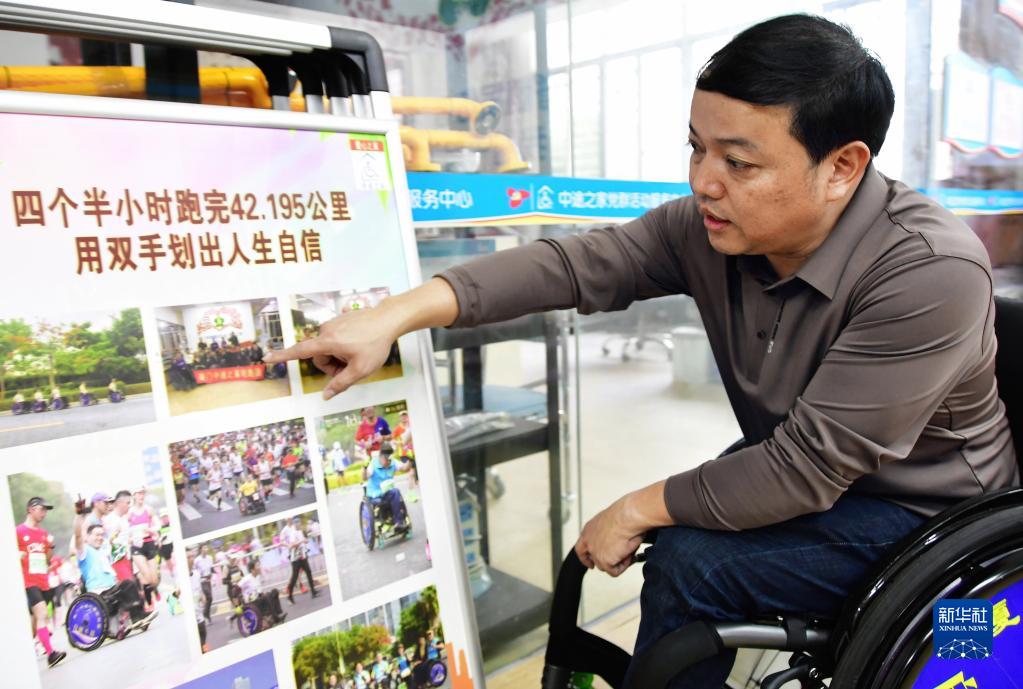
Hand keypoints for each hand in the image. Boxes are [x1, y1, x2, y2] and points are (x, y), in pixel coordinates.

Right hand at [265, 305, 401, 399]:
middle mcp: (326, 330)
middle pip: (319, 357)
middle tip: (351, 367)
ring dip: (339, 356)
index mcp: (328, 342)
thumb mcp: (361, 369)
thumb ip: (341, 384)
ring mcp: (332, 324)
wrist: (388, 319)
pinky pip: (335, 339)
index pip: (300, 351)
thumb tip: (325, 395)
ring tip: (357, 354)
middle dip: (332, 365)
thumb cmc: (376, 344)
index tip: (265, 357)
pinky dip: (343, 346)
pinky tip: (359, 344)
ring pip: (328, 349)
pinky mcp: (339, 320)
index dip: (282, 356)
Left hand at [575, 497, 644, 576]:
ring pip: (606, 566)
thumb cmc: (623, 514)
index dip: (585, 558)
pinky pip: (614, 571)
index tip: (591, 564)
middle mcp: (589, 542)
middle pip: (593, 559)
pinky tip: (630, 556)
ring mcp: (595, 552)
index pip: (581, 549)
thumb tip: (616, 540)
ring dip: (618, 561)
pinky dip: (624, 566)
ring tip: (629, 551)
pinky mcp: (604, 560)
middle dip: (606, 561)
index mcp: (588, 531)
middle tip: (619, 559)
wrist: (627, 516)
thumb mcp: (610, 521)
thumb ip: (607, 533)